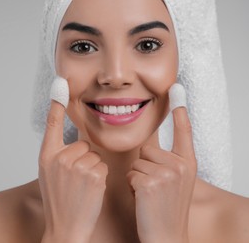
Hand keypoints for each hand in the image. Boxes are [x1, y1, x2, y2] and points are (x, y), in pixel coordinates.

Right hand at [39, 100, 107, 242]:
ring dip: (92, 170)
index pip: (52, 124)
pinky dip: (100, 177)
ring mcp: (76, 166)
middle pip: (82, 144)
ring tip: (82, 187)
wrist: (65, 228)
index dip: (56, 103)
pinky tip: (90, 191)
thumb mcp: (49, 175)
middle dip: (83, 159)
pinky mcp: (93, 174)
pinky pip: (102, 166)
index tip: (60, 82)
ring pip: (94, 155)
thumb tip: (76, 142)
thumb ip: (58, 155)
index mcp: (46, 156)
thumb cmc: (59, 201)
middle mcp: (59, 158)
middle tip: (75, 180)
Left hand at [127, 106, 196, 242]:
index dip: (179, 111)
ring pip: (136, 162)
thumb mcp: (173, 182)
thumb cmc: (164, 208)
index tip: (176, 89)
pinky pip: (130, 174)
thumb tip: (147, 146)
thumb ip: (165, 162)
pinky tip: (143, 198)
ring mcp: (167, 174)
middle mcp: (180, 166)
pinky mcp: (151, 183)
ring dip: (136, 177)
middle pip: (146, 149)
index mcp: (187, 163)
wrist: (165, 235)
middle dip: (143, 166)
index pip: (183, 133)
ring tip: (148, 194)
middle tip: (153, 187)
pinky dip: (131, 186)